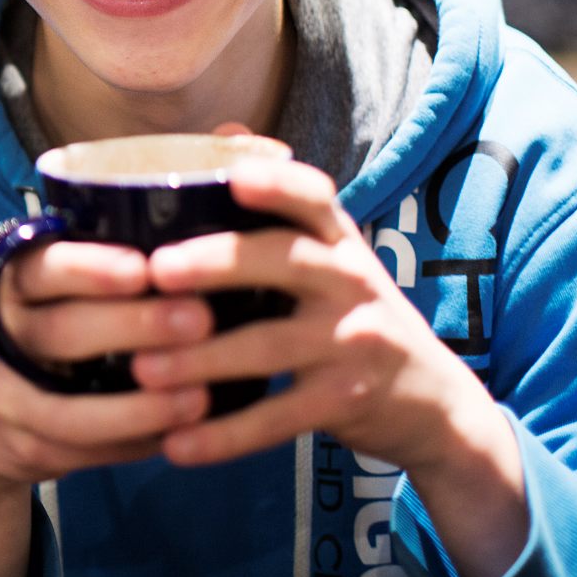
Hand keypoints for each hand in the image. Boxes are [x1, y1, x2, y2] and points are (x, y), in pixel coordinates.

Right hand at [0, 239, 212, 491]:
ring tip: (199, 399)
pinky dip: (134, 444)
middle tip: (199, 320)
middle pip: (61, 332)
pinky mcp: (25, 448)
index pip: (41, 270)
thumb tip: (182, 257)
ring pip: (70, 410)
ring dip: (139, 407)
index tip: (146, 269)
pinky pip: (85, 451)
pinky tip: (178, 435)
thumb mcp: (41, 300)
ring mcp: (4, 399)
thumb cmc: (34, 342)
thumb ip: (90, 280)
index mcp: (8, 289)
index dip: (91, 269)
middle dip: (133, 326)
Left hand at [129, 154, 527, 576]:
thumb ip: (279, 208)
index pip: (314, 196)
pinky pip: (278, 418)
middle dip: (217, 263)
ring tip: (141, 370)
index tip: (228, 171)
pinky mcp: (350, 401)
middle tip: (156, 272)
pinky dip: (225, 436)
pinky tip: (175, 446)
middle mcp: (350, 281)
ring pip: (269, 346)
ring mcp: (355, 342)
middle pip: (283, 261)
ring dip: (201, 361)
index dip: (275, 180)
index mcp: (337, 241)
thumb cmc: (353, 315)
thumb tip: (223, 129)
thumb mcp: (330, 256)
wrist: (436, 404)